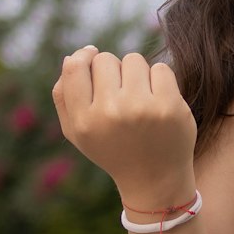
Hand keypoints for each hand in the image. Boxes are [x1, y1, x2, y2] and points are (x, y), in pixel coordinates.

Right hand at [51, 46, 197, 204]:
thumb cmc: (113, 149)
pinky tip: (158, 101)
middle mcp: (110, 113)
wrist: (156, 179)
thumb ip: (64, 96)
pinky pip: (160, 68)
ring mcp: (142, 108)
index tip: (92, 55)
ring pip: (133, 60)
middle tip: (122, 93)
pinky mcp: (170, 106)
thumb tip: (73, 56)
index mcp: (84, 121)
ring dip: (137, 73)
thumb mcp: (77, 132)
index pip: (74, 67)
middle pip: (105, 60)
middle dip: (113, 70)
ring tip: (140, 98)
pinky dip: (160, 80)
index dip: (83, 56)